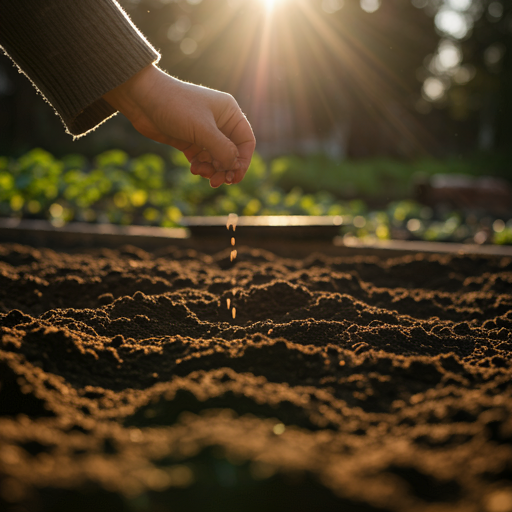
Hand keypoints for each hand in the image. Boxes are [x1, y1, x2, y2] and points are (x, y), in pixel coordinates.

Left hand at [103, 64, 254, 186]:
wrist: (142, 98)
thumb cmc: (175, 106)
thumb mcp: (202, 129)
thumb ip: (222, 149)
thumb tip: (235, 167)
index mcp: (229, 113)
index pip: (246, 142)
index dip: (243, 161)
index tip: (234, 178)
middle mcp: (219, 122)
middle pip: (231, 153)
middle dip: (225, 169)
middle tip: (217, 182)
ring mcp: (204, 132)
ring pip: (216, 158)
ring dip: (211, 169)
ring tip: (200, 173)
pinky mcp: (189, 140)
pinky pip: (202, 158)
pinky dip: (200, 166)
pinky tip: (193, 169)